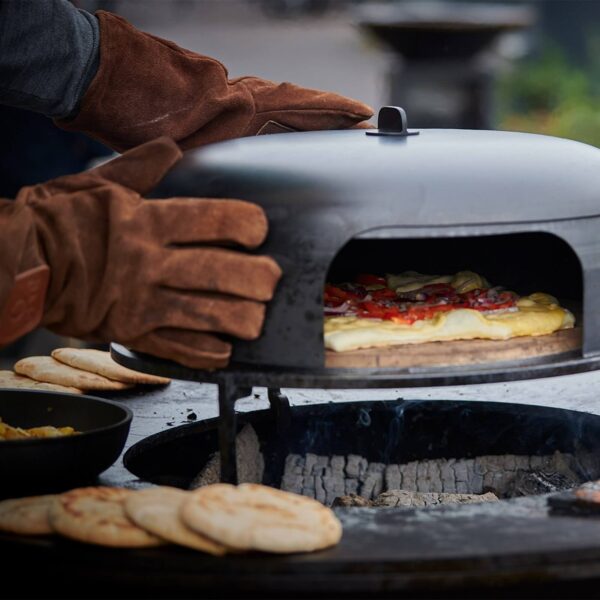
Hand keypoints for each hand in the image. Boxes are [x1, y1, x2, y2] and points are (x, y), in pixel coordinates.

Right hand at [0, 138, 280, 368]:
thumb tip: (173, 147)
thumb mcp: (97, 184)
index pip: (211, 220)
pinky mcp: (134, 333)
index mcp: (145, 222)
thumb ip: (142, 167)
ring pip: (207, 315)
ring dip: (242, 319)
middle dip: (257, 279)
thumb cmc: (57, 222)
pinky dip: (208, 353)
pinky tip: (226, 348)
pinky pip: (179, 350)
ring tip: (257, 317)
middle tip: (271, 279)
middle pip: (220, 272)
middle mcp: (150, 263)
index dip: (246, 225)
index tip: (259, 230)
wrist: (20, 267)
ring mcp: (143, 303)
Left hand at [55, 11, 373, 150]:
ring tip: (327, 127)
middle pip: (297, 100)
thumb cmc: (137, 114)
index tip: (365, 116)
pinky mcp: (212, 87)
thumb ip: (223, 149)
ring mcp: (228, 87)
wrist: (104, 76)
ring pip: (276, 100)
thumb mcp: (187, 148)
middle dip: (329, 111)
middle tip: (358, 122)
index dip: (335, 112)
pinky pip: (254, 100)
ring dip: (303, 112)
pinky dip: (273, 112)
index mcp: (244, 107)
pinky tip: (272, 127)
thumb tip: (248, 151)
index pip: (303, 107)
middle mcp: (241, 92)